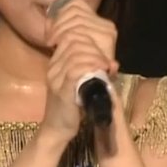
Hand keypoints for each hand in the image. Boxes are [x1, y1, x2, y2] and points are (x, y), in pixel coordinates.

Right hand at [41, 0, 120, 140]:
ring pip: (75, 53)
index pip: (70, 36)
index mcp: (56, 63)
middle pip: (73, 41)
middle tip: (106, 61)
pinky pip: (75, 70)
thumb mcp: (79, 84)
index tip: (102, 54)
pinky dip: (91, 67)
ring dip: (95, 56)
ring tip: (105, 66)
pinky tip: (101, 72)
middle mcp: (53, 68)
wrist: (57, 130)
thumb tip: (112, 62)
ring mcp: (56, 79)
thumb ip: (89, 71)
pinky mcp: (62, 91)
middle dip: (94, 47)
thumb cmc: (70, 108)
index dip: (89, 40)